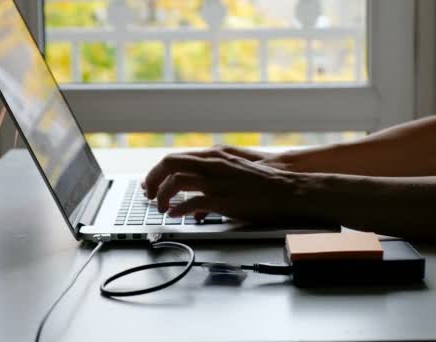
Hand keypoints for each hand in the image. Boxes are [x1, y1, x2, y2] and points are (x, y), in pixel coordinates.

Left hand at [142, 147, 314, 222]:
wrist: (287, 190)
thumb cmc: (264, 184)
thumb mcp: (234, 175)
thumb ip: (213, 185)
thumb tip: (195, 209)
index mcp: (214, 156)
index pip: (175, 158)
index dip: (157, 171)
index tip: (149, 183)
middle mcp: (212, 164)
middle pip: (169, 164)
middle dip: (153, 180)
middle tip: (148, 195)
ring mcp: (216, 181)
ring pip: (176, 181)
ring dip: (162, 196)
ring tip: (160, 208)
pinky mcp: (222, 199)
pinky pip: (191, 203)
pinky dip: (178, 210)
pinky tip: (175, 215)